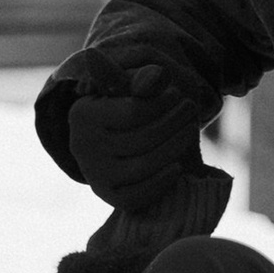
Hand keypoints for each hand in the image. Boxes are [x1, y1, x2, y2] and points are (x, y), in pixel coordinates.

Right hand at [65, 69, 206, 209]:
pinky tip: (178, 166)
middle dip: (174, 122)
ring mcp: (94, 174)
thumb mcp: (128, 84)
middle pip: (143, 139)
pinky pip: (137, 196)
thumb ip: (143, 77)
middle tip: (191, 109)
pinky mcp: (107, 195)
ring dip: (176, 147)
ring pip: (144, 165)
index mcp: (82, 114)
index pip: (134, 110)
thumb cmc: (121, 102)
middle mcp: (81, 146)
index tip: (177, 93)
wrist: (108, 136)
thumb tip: (159, 76)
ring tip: (191, 128)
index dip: (162, 102)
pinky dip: (161, 182)